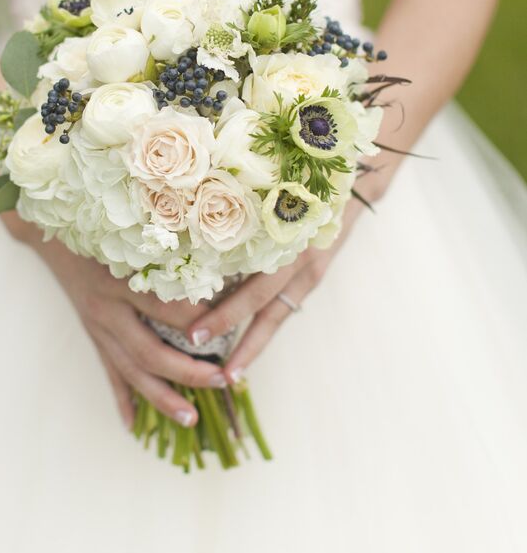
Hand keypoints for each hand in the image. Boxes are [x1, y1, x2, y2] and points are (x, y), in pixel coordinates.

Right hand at [18, 228, 228, 429]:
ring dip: (161, 397)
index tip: (231, 330)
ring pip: (131, 371)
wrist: (51, 238)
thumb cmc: (102, 229)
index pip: (166, 307)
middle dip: (187, 371)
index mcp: (122, 279)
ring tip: (190, 418)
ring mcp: (98, 327)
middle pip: (150, 351)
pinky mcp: (93, 337)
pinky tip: (133, 425)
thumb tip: (218, 264)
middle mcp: (108, 308)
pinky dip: (122, 400)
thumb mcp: (133, 236)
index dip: (198, 322)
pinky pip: (110, 373)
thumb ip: (168, 252)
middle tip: (220, 381)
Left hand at [186, 199, 365, 383]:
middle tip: (207, 363)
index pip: (254, 292)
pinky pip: (285, 303)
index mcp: (288, 244)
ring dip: (253, 343)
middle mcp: (300, 262)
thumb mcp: (275, 192)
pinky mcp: (313, 273)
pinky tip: (248, 342)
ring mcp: (309, 270)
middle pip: (262, 308)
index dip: (226, 316)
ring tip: (232, 372)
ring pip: (276, 314)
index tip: (195, 336)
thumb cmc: (306, 179)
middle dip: (233, 336)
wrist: (359, 181)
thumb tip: (194, 234)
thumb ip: (244, 213)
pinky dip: (266, 323)